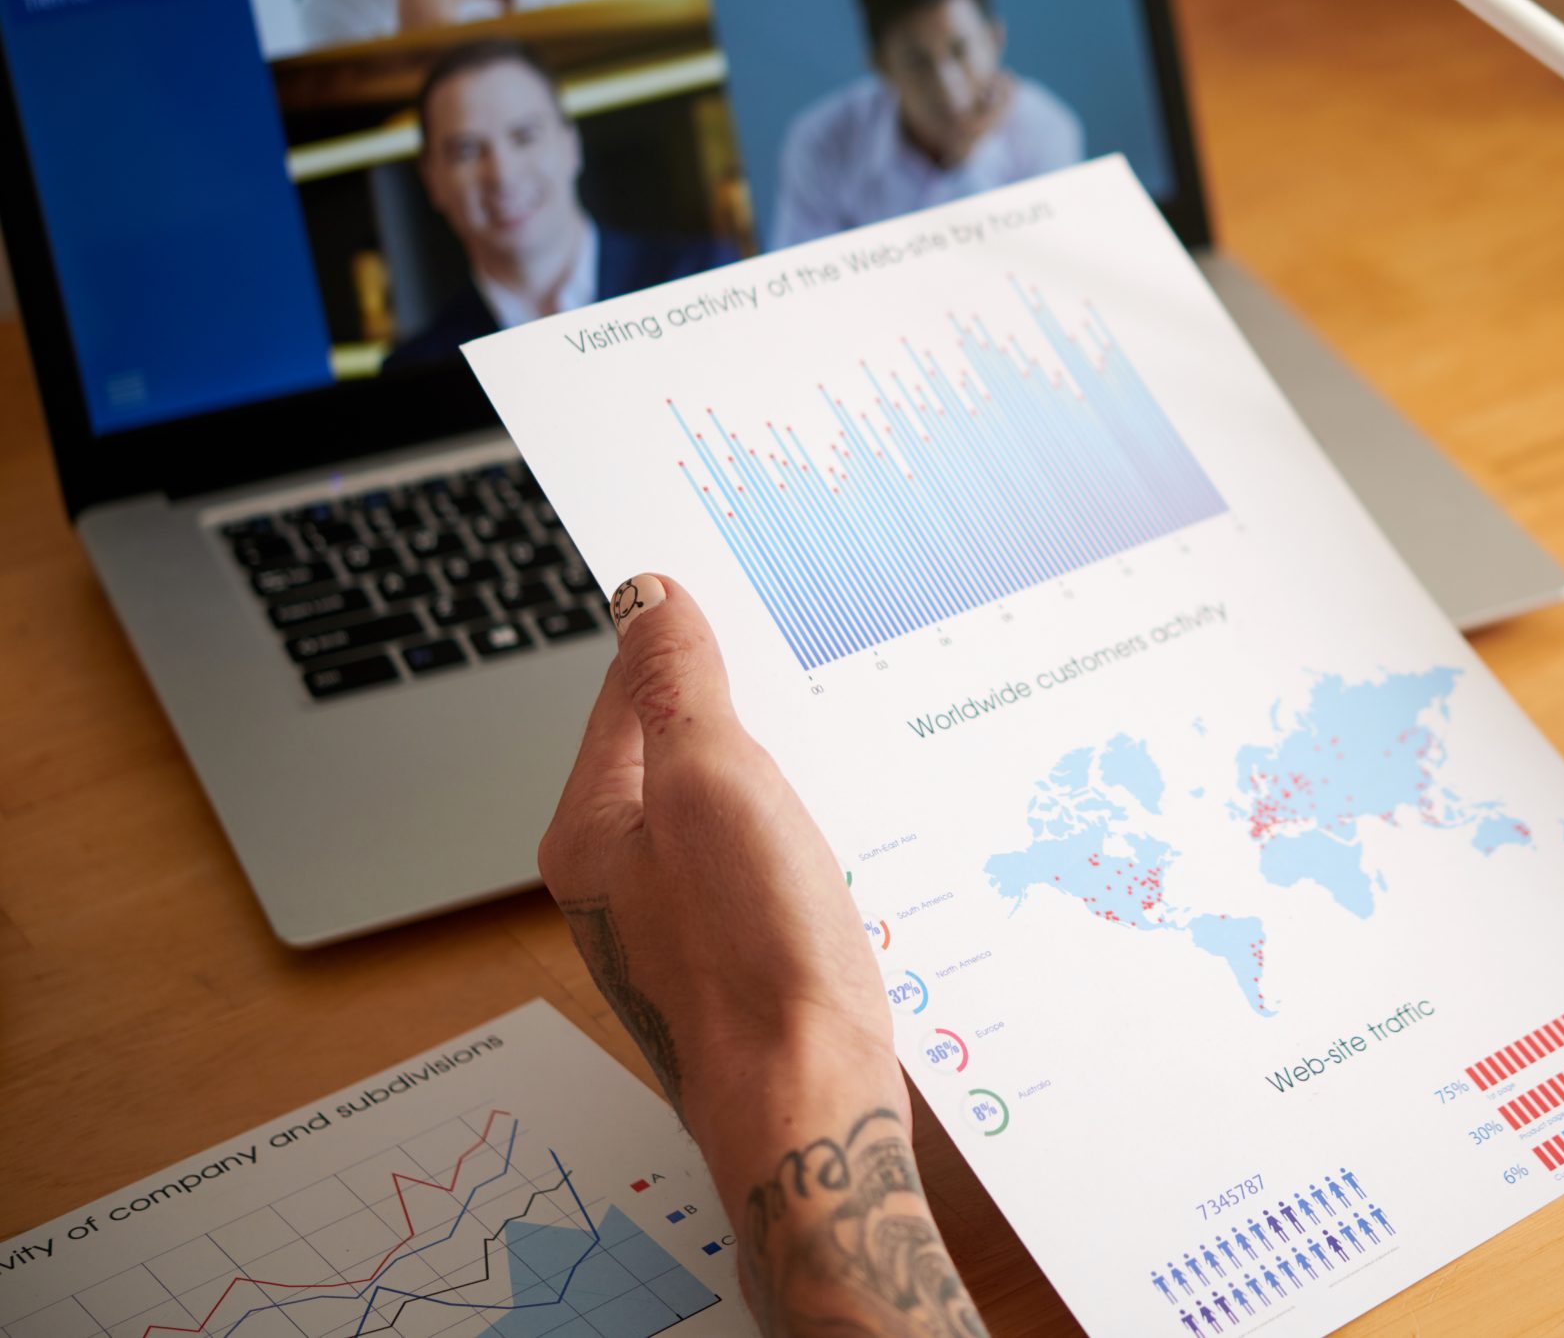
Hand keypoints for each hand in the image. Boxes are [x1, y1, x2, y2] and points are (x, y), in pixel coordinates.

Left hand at [538, 573, 895, 1165]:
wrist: (806, 1104)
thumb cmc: (754, 957)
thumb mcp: (717, 785)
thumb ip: (678, 684)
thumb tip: (646, 596)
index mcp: (590, 826)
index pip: (624, 689)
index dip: (685, 635)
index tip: (741, 596)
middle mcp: (618, 873)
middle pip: (673, 745)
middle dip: (739, 705)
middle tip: (805, 667)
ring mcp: (672, 917)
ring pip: (721, 804)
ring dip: (776, 772)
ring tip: (831, 751)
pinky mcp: (727, 952)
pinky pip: (753, 859)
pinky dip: (794, 831)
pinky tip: (837, 836)